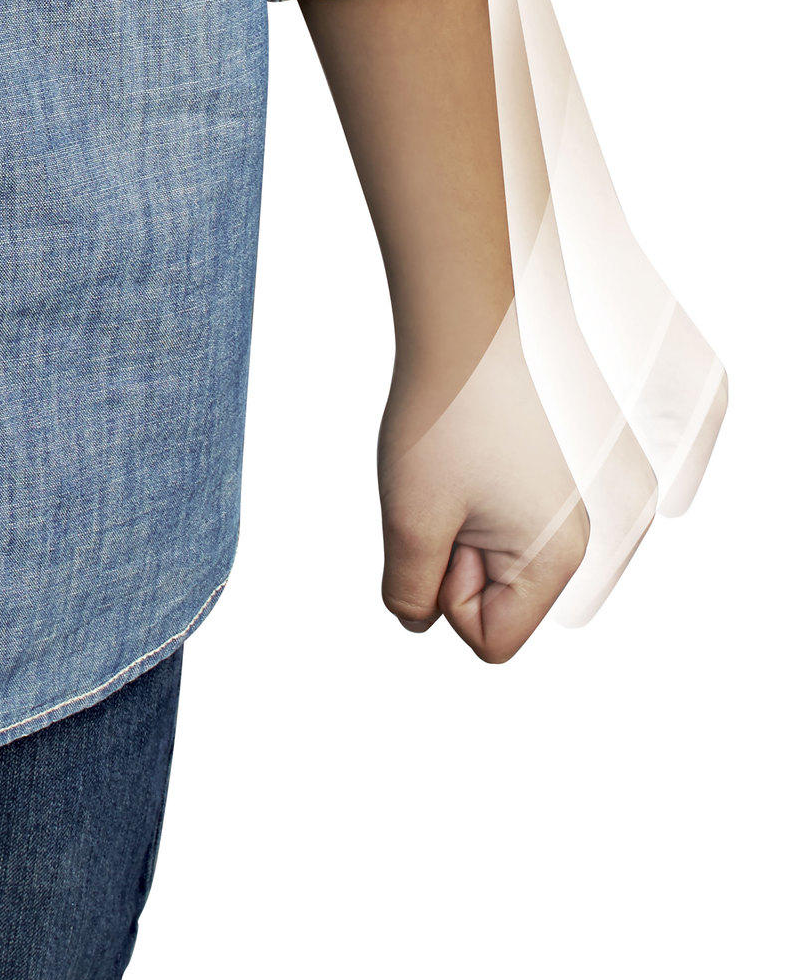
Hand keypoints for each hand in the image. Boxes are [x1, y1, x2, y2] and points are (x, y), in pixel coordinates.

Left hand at [376, 311, 588, 663]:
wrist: (463, 337)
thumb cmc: (442, 424)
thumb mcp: (412, 521)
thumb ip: (411, 591)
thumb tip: (417, 620)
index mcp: (555, 560)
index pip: (491, 641)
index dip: (446, 601)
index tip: (443, 534)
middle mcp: (567, 544)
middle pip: (484, 607)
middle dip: (445, 564)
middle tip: (442, 496)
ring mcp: (550, 516)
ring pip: (475, 566)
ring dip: (444, 534)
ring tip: (446, 477)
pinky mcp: (530, 492)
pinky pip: (479, 532)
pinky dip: (451, 509)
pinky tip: (452, 466)